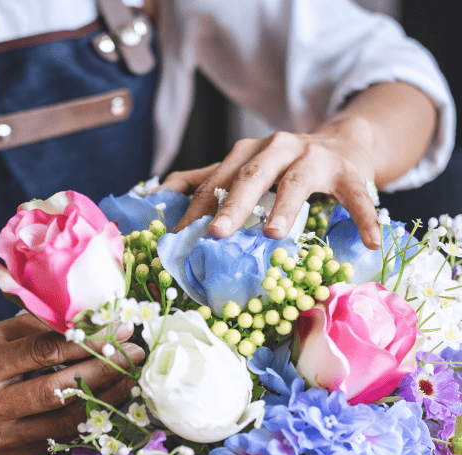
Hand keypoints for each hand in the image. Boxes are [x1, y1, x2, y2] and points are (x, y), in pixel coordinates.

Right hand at [0, 313, 143, 454]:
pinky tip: (111, 401)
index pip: (44, 353)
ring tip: (131, 379)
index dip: (87, 343)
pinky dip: (90, 418)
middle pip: (57, 392)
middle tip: (134, 356)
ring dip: (106, 399)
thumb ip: (52, 327)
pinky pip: (63, 437)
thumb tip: (110, 327)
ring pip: (65, 421)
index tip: (120, 333)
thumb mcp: (9, 329)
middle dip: (103, 372)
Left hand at [163, 117, 380, 248]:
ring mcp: (314, 157)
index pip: (216, 181)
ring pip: (296, 181)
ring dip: (285, 207)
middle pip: (250, 175)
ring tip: (274, 234)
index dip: (195, 209)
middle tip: (216, 233)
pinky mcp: (349, 171)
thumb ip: (205, 178)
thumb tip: (158, 193)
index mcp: (247, 153)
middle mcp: (277, 149)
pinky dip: (363, 217)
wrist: (343, 140)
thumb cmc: (284, 164)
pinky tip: (370, 241)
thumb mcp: (243, 166)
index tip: (177, 238)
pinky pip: (356, 195)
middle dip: (231, 204)